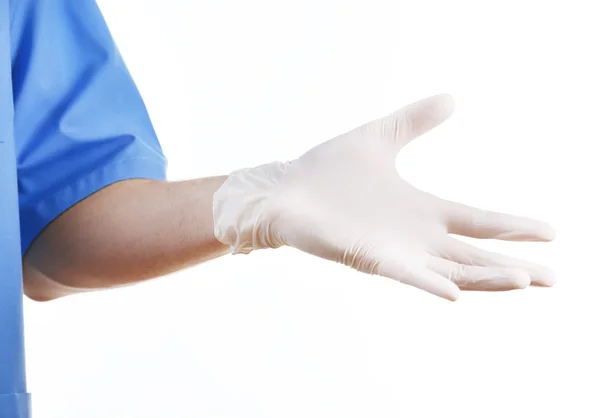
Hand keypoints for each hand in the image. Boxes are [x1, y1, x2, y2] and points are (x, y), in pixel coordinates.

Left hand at [213, 94, 554, 300]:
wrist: (284, 189)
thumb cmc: (326, 171)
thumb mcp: (381, 136)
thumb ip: (415, 121)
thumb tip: (452, 97)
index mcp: (421, 210)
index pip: (478, 222)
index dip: (514, 227)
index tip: (551, 232)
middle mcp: (414, 237)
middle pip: (474, 256)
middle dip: (513, 266)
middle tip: (554, 278)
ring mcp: (393, 251)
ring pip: (449, 271)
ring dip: (486, 278)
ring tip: (525, 280)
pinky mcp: (368, 259)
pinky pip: (406, 276)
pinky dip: (432, 284)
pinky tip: (458, 292)